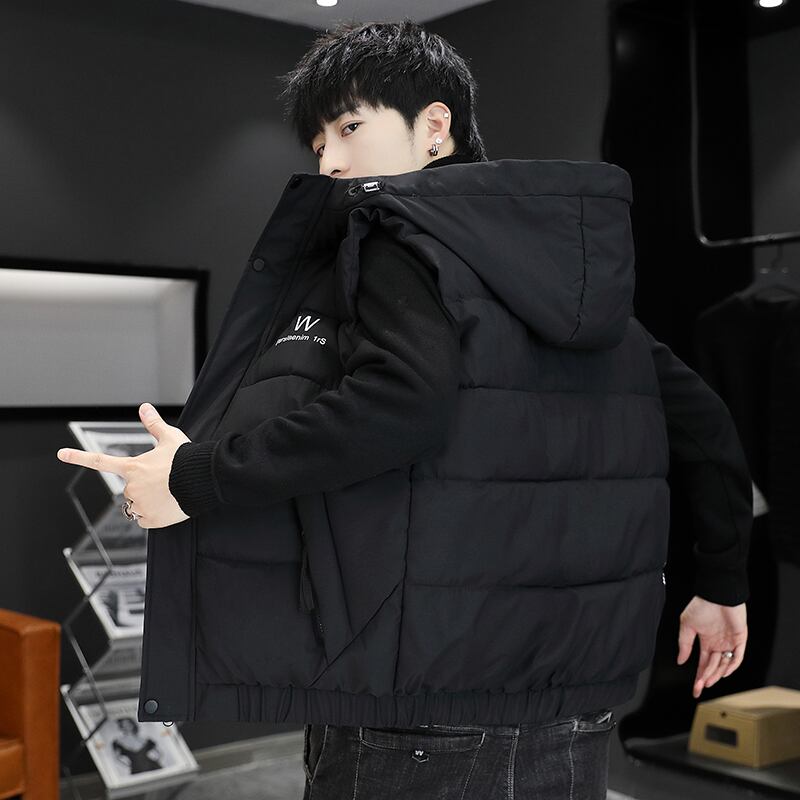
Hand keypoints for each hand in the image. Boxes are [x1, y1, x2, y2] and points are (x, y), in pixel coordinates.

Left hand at [56, 403, 191, 528]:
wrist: (203, 480)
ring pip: (137, 506)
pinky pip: (145, 520)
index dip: (79, 457)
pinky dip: (154, 515)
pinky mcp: (151, 520)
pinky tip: (167, 506)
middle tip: (163, 482)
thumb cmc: (186, 459)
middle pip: (129, 490)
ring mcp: (140, 505)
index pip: (100, 461)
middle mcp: (132, 487)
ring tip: (167, 494)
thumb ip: (154, 425)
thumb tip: (144, 407)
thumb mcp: (170, 438)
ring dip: (148, 502)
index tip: (61, 454)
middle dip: (142, 487)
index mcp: (132, 467)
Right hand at [677, 595, 747, 698]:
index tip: (695, 688)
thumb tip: (680, 661)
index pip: (703, 663)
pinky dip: (732, 666)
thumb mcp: (686, 625)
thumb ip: (684, 644)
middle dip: (706, 678)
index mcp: (705, 641)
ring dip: (716, 674)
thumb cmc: (701, 605)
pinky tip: (724, 672)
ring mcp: (729, 642)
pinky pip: (738, 656)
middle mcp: (717, 644)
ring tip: (709, 681)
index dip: (698, 676)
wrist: (716, 594)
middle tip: (700, 687)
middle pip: (713, 667)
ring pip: (724, 664)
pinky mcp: (739, 639)